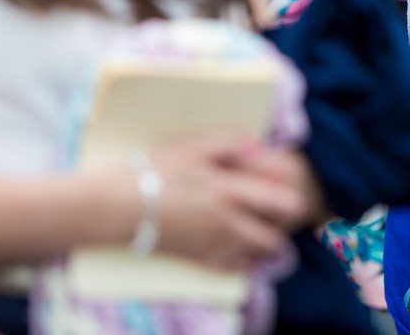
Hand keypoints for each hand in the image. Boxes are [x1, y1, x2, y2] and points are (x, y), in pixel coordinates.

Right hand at [150, 134, 317, 270]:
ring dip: (268, 239)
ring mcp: (216, 245)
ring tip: (259, 221)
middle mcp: (229, 223)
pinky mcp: (201, 259)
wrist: (119, 205)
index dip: (291, 193)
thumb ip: (231, 141)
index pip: (285, 202)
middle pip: (278, 235)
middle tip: (274, 205)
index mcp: (231, 191)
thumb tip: (258, 145)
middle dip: (283, 221)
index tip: (281, 183)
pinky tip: (239, 240)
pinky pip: (238, 267)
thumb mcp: (194, 145)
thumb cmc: (155, 170)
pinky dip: (246, 257)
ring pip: (261, 255)